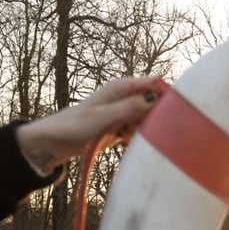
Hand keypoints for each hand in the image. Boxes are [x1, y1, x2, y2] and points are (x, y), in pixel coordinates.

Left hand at [15, 76, 165, 174]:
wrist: (55, 141)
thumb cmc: (74, 126)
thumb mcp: (105, 117)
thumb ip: (130, 107)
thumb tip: (155, 99)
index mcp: (123, 86)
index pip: (156, 85)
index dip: (167, 98)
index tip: (173, 116)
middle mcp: (127, 97)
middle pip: (156, 104)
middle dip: (157, 119)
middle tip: (149, 134)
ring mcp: (126, 112)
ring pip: (150, 120)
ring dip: (147, 132)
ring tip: (130, 139)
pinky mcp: (123, 126)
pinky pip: (140, 132)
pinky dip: (137, 139)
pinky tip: (126, 144)